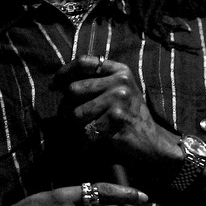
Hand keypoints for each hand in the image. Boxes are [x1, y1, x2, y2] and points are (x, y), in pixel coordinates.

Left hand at [52, 56, 180, 177]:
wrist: (152, 141)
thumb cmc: (130, 116)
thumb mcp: (119, 91)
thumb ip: (96, 82)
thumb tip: (58, 83)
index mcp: (120, 70)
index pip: (84, 62)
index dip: (64, 72)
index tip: (54, 85)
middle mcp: (120, 81)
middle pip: (74, 89)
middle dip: (64, 107)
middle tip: (65, 118)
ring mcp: (119, 100)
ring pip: (77, 112)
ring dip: (73, 126)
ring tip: (78, 131)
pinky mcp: (117, 119)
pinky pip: (86, 129)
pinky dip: (84, 140)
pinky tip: (89, 143)